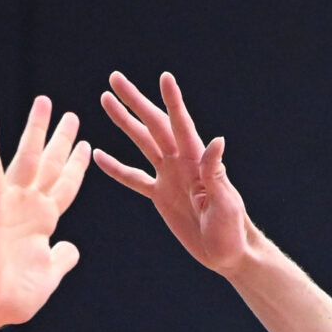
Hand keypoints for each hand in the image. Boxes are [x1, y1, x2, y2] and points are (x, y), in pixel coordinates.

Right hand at [0, 98, 90, 331]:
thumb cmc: (11, 299)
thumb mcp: (48, 277)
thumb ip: (61, 260)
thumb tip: (71, 248)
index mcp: (43, 222)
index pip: (65, 186)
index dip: (76, 166)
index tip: (86, 145)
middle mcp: (27, 208)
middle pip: (50, 165)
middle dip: (61, 140)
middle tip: (72, 115)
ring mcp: (9, 204)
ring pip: (26, 159)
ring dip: (34, 131)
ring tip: (44, 103)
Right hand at [96, 71, 253, 275]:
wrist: (228, 253)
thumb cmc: (232, 228)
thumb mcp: (224, 202)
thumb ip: (215, 173)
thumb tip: (217, 141)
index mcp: (196, 161)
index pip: (181, 125)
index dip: (173, 102)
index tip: (164, 78)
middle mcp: (181, 163)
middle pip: (154, 125)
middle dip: (135, 101)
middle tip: (115, 78)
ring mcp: (168, 177)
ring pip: (141, 143)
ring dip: (124, 122)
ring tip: (105, 100)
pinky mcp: (160, 196)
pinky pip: (134, 179)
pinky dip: (116, 168)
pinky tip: (98, 155)